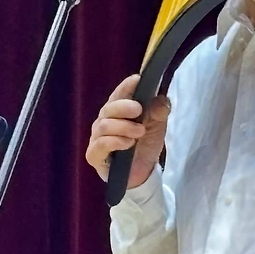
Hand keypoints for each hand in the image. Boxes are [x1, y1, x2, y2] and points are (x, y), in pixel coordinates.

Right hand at [85, 74, 169, 189]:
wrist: (142, 174)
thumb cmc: (145, 144)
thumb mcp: (158, 126)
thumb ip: (160, 111)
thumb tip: (161, 99)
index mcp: (118, 110)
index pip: (119, 94)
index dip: (126, 86)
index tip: (137, 79)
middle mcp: (104, 121)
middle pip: (109, 108)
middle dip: (124, 106)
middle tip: (139, 110)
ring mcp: (97, 137)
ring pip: (104, 125)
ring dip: (123, 126)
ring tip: (139, 132)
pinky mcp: (94, 155)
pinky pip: (100, 144)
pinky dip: (114, 141)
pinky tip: (128, 143)